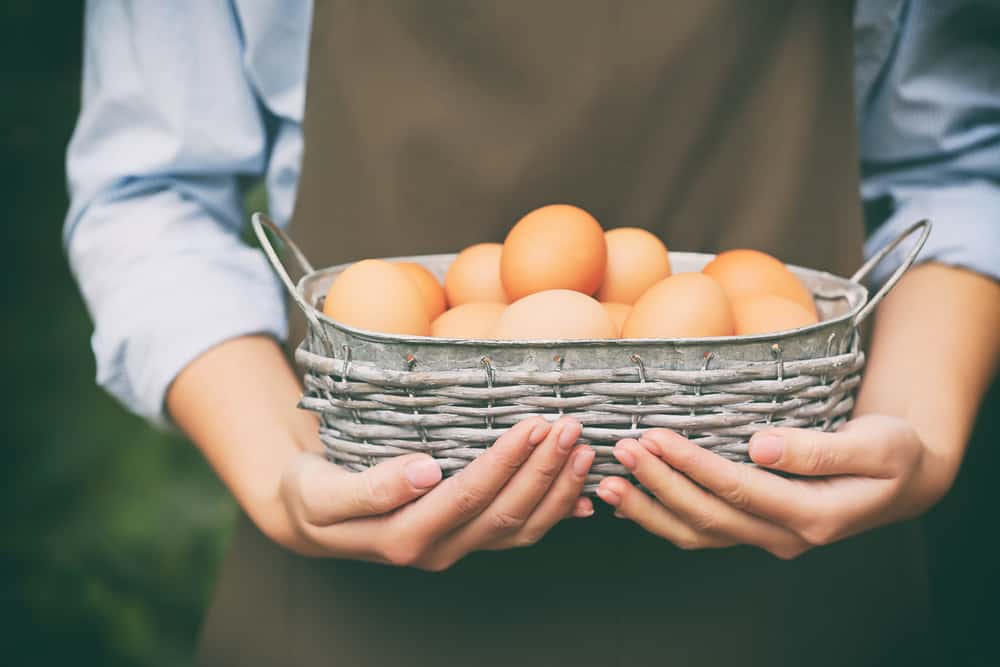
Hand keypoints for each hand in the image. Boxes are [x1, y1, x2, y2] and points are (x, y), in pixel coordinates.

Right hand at [277, 416, 594, 568]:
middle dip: (544, 471)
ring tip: (584, 450)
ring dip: (557, 490)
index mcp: (405, 537)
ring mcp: (456, 546)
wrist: (310, 516)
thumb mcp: (323, 492)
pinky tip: (581, 493)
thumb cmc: (313, 494)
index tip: (534, 424)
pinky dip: (554, 512)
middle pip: (505, 514)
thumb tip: (425, 471)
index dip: (506, 463)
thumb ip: (372, 487)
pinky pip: (519, 532)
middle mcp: (437, 549)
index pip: (468, 497)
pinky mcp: (466, 537)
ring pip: (521, 528)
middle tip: (570, 427)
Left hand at [594, 415, 948, 558]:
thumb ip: (817, 448)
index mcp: (813, 515)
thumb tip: (759, 446)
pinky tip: (631, 499)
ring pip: (698, 533)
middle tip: (623, 450)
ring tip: (610, 481)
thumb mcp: (874, 445)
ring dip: (650, 509)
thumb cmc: (893, 453)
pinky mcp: (755, 527)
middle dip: (660, 484)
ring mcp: (767, 536)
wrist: (903, 478)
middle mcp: (785, 535)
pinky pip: (701, 531)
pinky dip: (663, 517)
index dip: (693, 464)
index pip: (739, 490)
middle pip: (709, 515)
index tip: (656, 436)